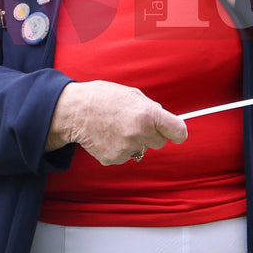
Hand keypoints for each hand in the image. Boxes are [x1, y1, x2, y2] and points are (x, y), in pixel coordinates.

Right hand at [46, 80, 187, 164]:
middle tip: (136, 123)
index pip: (177, 131)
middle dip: (152, 134)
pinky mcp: (114, 159)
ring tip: (117, 127)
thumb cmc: (103, 98)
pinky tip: (108, 136)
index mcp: (147, 114)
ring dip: (134, 141)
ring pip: (141, 149)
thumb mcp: (132, 94)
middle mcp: (139, 133)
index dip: (178, 132)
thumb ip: (152, 108)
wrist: (74, 110)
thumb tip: (166, 121)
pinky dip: (119, 148)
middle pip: (160, 142)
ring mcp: (126, 148)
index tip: (176, 133)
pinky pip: (125, 155)